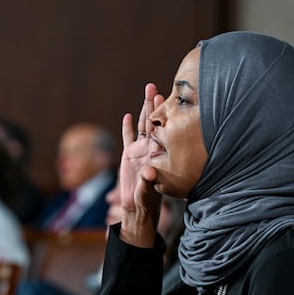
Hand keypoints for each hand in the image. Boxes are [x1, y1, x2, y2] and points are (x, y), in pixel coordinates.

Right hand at [118, 83, 163, 246]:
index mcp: (157, 154)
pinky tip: (129, 115)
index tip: (164, 100)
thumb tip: (148, 171)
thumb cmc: (146, 200)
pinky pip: (128, 137)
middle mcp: (150, 148)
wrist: (137, 207)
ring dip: (144, 108)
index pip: (159, 130)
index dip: (161, 115)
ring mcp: (140, 150)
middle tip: (155, 87)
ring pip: (142, 125)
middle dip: (153, 104)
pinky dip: (128, 127)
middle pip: (151, 122)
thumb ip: (148, 180)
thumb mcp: (148, 191)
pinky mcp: (129, 155)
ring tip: (147, 90)